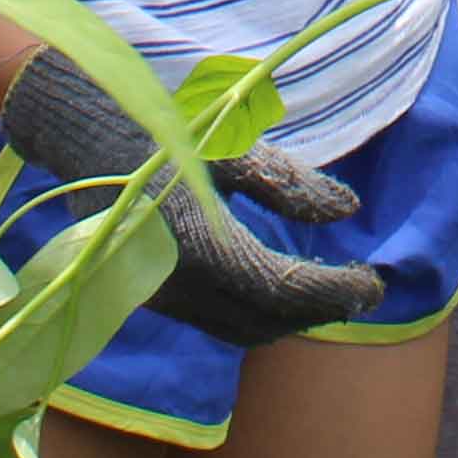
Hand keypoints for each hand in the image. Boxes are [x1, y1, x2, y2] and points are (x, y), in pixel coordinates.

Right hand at [0, 46, 384, 345]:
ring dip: (285, 318)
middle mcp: (179, 285)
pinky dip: (252, 311)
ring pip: (237, 329)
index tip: (377, 283)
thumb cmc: (160, 128)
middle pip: (264, 323)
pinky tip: (275, 285)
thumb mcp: (232, 146)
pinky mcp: (149, 292)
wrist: (79, 129)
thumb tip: (348, 212)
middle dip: (317, 311)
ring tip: (326, 290)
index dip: (335, 292)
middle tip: (359, 290)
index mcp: (202, 246)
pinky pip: (212, 319)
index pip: (285, 291)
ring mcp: (159, 295)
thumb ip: (290, 184)